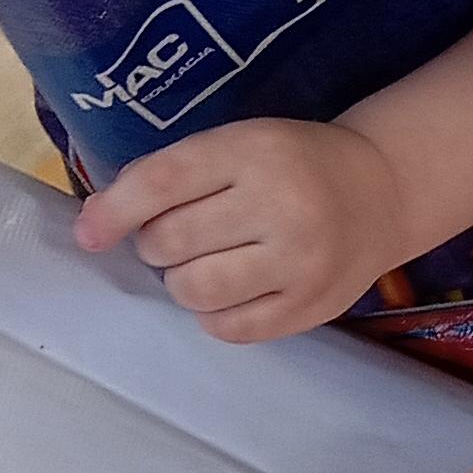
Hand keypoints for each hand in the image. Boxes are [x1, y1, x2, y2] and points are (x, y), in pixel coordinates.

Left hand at [77, 115, 407, 341]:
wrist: (382, 192)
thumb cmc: (293, 164)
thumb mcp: (238, 144)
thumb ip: (170, 175)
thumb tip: (93, 226)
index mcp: (256, 153)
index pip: (162, 184)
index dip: (114, 211)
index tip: (89, 233)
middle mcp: (283, 207)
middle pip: (170, 242)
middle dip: (157, 244)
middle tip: (182, 236)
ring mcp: (301, 263)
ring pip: (194, 291)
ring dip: (182, 281)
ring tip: (205, 264)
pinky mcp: (312, 307)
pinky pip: (229, 328)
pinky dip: (213, 314)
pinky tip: (230, 291)